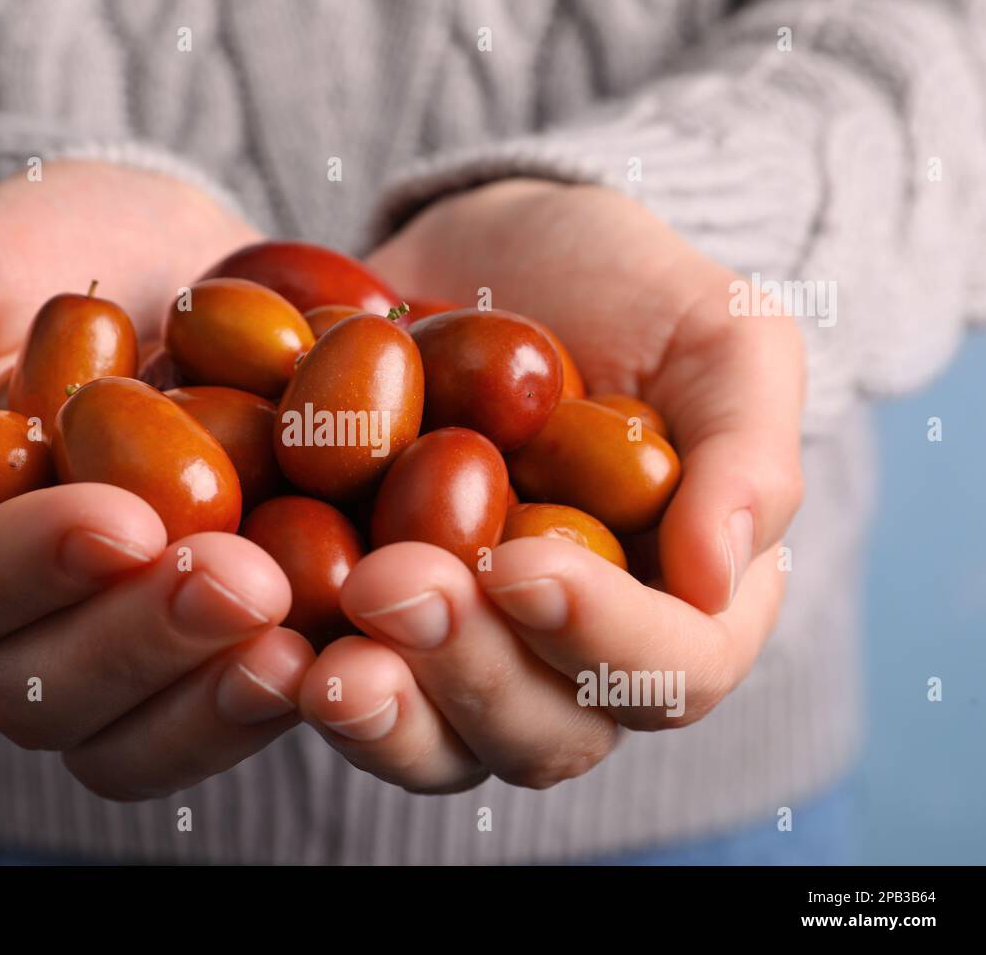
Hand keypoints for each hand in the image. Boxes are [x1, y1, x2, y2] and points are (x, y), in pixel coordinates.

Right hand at [0, 161, 314, 799]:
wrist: (161, 261)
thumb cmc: (27, 256)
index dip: (26, 568)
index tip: (123, 518)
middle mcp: (10, 621)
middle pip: (38, 690)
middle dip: (138, 640)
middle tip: (242, 580)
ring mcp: (109, 641)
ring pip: (124, 735)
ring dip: (206, 697)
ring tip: (293, 644)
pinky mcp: (203, 643)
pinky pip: (216, 712)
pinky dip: (266, 698)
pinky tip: (334, 655)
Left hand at [295, 179, 803, 792]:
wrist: (487, 256)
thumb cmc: (625, 289)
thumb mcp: (721, 331)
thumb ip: (747, 447)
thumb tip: (722, 578)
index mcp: (677, 603)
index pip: (673, 669)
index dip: (604, 638)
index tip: (522, 564)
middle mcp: (570, 656)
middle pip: (541, 731)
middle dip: (468, 672)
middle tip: (390, 587)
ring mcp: (463, 652)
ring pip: (436, 743)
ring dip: (381, 714)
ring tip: (316, 664)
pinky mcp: (367, 628)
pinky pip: (335, 684)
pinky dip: (292, 676)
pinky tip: (252, 637)